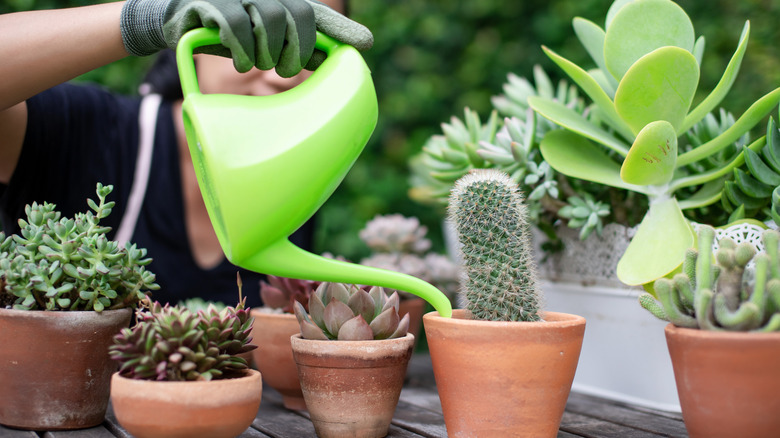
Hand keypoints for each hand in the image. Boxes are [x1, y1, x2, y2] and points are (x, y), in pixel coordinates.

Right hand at [120, 0, 372, 75]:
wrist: (173, 19)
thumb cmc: (226, 32)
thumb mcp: (261, 41)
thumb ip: (291, 47)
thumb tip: (327, 62)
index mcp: (280, 1)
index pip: (316, 13)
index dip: (341, 28)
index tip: (366, 45)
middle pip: (297, 15)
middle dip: (297, 48)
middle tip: (287, 70)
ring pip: (268, 19)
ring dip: (267, 51)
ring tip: (259, 65)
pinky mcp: (210, 3)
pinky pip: (234, 24)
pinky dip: (243, 49)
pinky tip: (243, 65)